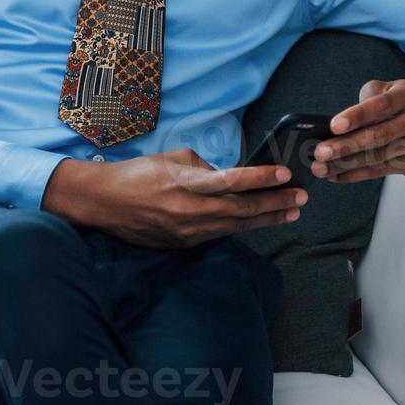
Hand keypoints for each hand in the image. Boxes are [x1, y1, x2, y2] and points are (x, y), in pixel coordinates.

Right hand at [42, 147, 307, 248]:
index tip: (285, 174)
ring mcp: (188, 232)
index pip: (232, 180)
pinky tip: (260, 222)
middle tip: (300, 197)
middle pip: (242, 210)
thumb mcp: (173, 159)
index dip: (261, 178)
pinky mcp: (184, 244)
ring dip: (266, 219)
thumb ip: (205, 166)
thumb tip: (229, 175)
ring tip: (290, 212)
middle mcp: (190, 211)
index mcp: (187, 183)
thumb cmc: (138, 174)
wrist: (104, 203)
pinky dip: (242, 227)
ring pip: (236, 226)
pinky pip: (219, 234)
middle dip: (275, 203)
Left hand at [310, 79, 404, 183]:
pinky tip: (337, 175)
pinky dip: (356, 174)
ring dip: (346, 165)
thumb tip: (336, 128)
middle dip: (346, 146)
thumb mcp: (389, 90)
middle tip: (320, 152)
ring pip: (379, 158)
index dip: (358, 115)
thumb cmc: (404, 103)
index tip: (334, 126)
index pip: (383, 105)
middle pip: (380, 136)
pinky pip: (382, 172)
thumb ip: (367, 101)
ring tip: (321, 168)